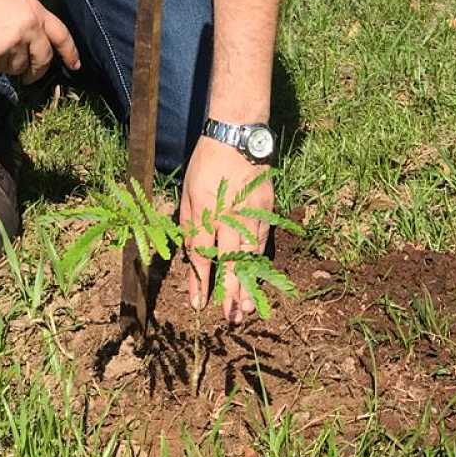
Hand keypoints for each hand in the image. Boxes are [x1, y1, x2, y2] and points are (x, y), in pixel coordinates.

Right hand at [0, 0, 79, 83]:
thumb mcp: (12, 1)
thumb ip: (29, 21)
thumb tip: (37, 47)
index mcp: (34, 10)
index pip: (61, 35)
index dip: (69, 52)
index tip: (75, 66)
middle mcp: (27, 26)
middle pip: (43, 58)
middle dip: (37, 71)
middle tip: (30, 77)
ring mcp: (10, 42)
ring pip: (17, 67)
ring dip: (7, 64)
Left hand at [180, 136, 273, 325]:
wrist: (237, 138)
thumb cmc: (206, 165)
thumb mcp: (188, 195)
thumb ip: (190, 227)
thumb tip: (193, 258)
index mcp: (211, 214)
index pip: (207, 257)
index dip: (203, 283)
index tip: (199, 304)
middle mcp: (235, 219)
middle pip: (235, 264)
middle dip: (233, 294)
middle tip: (232, 318)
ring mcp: (255, 215)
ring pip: (253, 257)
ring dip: (250, 284)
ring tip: (246, 308)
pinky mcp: (267, 210)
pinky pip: (262, 243)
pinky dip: (259, 263)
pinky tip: (256, 278)